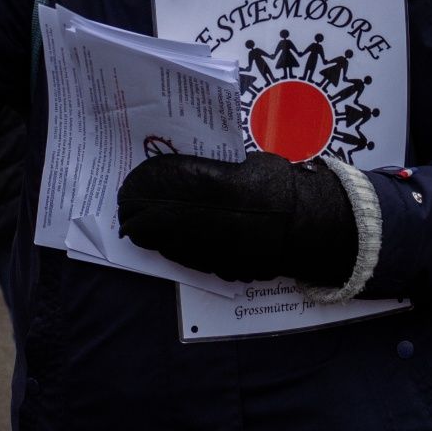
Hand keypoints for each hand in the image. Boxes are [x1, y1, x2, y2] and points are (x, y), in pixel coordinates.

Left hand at [118, 151, 359, 286]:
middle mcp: (211, 219)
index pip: (170, 184)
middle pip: (161, 217)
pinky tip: (162, 242)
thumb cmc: (281, 186)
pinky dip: (171, 247)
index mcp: (217, 187)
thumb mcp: (250, 165)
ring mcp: (215, 246)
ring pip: (170, 240)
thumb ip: (221, 170)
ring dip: (150, 233)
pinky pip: (188, 257)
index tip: (130, 184)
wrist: (308, 226)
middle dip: (139, 213)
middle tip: (123, 207)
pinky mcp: (222, 265)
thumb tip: (200, 171)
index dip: (148, 184)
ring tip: (134, 225)